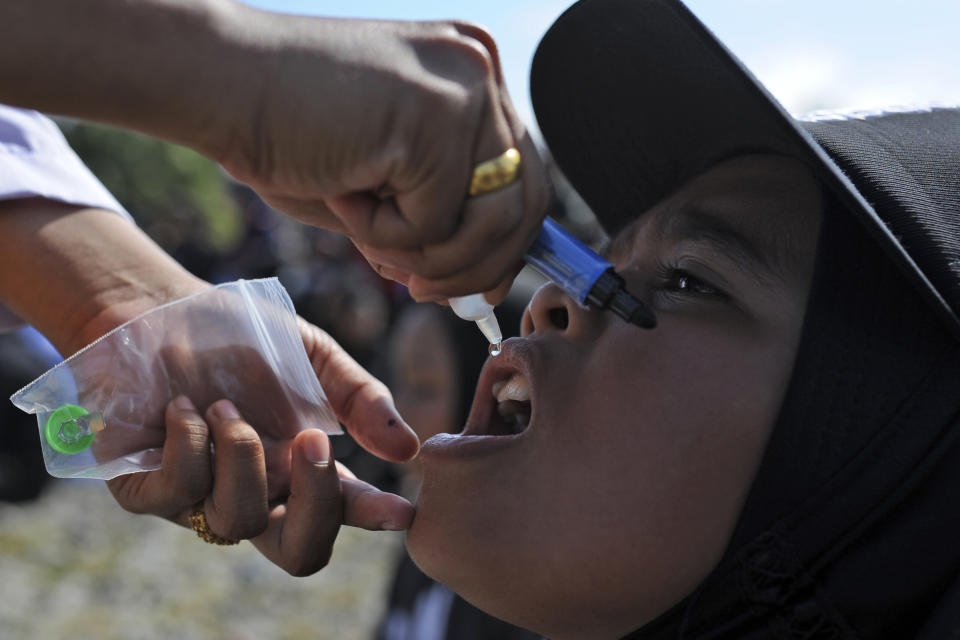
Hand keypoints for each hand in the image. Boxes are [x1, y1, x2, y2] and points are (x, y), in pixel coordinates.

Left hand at [106, 318, 417, 575]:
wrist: (159, 308)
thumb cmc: (238, 335)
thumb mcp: (312, 356)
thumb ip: (360, 398)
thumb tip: (409, 449)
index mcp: (298, 468)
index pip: (342, 509)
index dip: (373, 518)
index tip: (402, 512)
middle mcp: (255, 492)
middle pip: (298, 552)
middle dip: (317, 504)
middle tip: (313, 441)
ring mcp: (200, 498)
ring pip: (237, 521)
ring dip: (241, 452)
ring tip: (223, 403)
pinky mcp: (144, 489)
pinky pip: (177, 494)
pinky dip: (188, 444)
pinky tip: (181, 406)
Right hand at [217, 14, 549, 303]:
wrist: (218, 83)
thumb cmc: (288, 132)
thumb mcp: (383, 182)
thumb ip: (437, 218)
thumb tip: (479, 281)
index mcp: (473, 76)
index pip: (524, 178)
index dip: (503, 247)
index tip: (465, 287)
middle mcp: (480, 71)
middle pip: (526, 202)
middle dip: (477, 266)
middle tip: (423, 291)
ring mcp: (463, 89)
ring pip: (490, 221)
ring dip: (426, 256)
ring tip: (367, 236)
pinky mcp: (433, 117)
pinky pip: (434, 222)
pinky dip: (382, 234)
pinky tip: (340, 194)